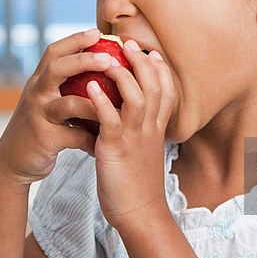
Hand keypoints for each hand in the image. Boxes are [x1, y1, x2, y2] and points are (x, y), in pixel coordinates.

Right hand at [0, 28, 114, 184]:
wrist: (12, 162)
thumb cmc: (39, 127)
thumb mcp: (46, 101)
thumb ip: (65, 86)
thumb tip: (100, 66)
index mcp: (39, 81)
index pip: (54, 52)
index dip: (75, 39)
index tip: (98, 31)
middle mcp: (36, 94)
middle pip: (57, 68)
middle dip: (84, 61)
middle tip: (110, 59)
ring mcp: (39, 116)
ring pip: (68, 104)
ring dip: (94, 104)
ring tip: (118, 106)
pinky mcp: (44, 139)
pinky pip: (74, 135)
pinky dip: (92, 139)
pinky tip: (107, 144)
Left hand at [84, 39, 178, 230]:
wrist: (139, 213)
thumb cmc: (137, 184)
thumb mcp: (144, 152)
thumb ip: (141, 131)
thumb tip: (131, 118)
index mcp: (157, 129)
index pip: (167, 91)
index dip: (160, 70)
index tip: (152, 53)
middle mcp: (150, 129)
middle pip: (153, 86)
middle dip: (141, 61)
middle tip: (128, 44)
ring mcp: (134, 137)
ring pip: (136, 96)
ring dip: (122, 74)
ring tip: (108, 58)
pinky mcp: (116, 148)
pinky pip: (110, 119)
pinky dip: (101, 100)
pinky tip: (90, 87)